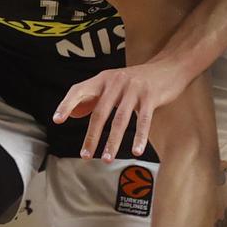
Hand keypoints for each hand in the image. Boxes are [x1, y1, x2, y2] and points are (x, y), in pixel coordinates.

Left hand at [54, 59, 191, 159]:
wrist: (169, 67)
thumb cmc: (138, 80)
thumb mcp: (114, 84)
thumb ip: (93, 98)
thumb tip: (72, 114)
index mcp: (103, 79)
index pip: (79, 90)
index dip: (67, 104)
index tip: (57, 120)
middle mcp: (116, 82)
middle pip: (100, 112)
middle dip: (92, 136)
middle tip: (85, 155)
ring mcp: (134, 89)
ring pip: (120, 119)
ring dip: (113, 142)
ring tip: (106, 159)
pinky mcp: (151, 96)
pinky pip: (144, 120)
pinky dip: (140, 137)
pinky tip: (136, 151)